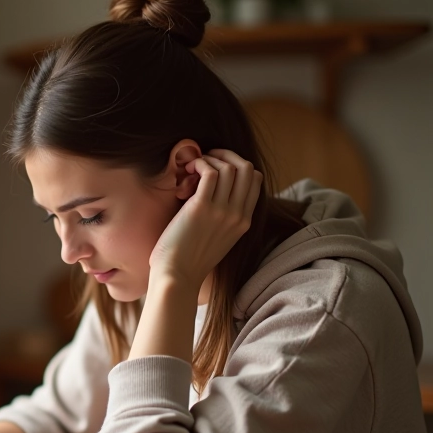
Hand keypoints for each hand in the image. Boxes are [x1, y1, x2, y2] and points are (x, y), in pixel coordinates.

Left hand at [149, 149, 261, 287]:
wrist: (177, 277)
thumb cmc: (189, 260)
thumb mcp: (218, 239)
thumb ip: (224, 219)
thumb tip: (215, 193)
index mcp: (244, 222)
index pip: (255, 179)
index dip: (237, 165)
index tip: (218, 166)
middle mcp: (237, 215)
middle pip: (247, 168)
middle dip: (226, 155)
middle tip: (207, 159)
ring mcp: (222, 211)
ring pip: (229, 167)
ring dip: (210, 159)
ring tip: (193, 166)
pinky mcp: (201, 208)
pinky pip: (210, 172)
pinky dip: (200, 164)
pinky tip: (188, 170)